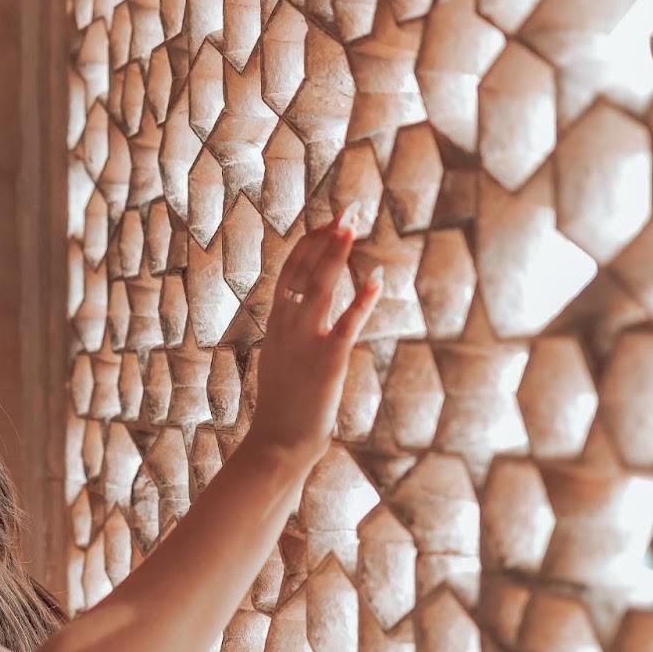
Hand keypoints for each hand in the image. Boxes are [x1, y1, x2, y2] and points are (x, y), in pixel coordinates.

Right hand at [242, 202, 382, 470]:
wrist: (277, 443)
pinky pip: (346, 324)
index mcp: (276, 323)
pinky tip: (376, 280)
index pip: (290, 270)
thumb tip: (304, 318)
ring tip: (353, 226)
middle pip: (305, 268)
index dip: (310, 242)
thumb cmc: (284, 408)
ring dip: (337, 253)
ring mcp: (305, 341)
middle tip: (349, 209)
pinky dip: (361, 300)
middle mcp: (287, 325)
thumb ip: (292, 335)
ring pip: (320, 286)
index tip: (329, 222)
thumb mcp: (281, 360)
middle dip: (328, 236)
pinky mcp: (327, 360)